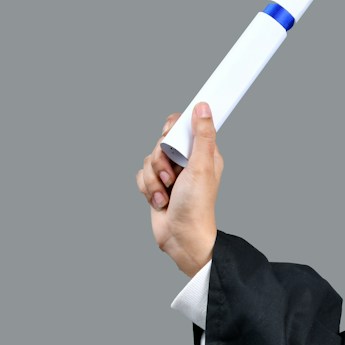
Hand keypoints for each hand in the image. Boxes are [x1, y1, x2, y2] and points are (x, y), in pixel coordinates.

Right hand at [136, 102, 221, 276]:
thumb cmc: (196, 205)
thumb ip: (202, 136)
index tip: (169, 137)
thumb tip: (203, 107)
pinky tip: (160, 202)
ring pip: (148, 159)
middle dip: (160, 161)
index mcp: (202, 154)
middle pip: (160, 142)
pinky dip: (147, 189)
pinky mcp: (156, 185)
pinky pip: (140, 175)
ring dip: (154, 179)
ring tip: (167, 195)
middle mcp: (186, 161)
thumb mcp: (201, 166)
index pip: (183, 126)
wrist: (181, 237)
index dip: (172, 129)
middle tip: (172, 177)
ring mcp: (171, 174)